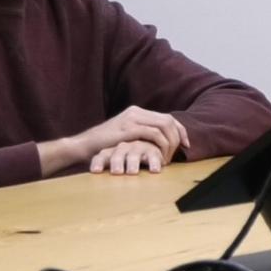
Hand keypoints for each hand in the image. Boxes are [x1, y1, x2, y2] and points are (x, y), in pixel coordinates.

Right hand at [39, 106, 189, 175]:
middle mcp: (136, 112)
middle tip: (181, 152)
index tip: (186, 145)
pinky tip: (160, 157)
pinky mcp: (128, 129)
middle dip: (178, 137)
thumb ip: (140, 136)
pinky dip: (161, 145)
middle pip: (168, 120)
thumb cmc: (104, 146)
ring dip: (170, 143)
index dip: (180, 130)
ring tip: (168, 157)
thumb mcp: (125, 137)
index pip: (167, 117)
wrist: (83, 145)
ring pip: (164, 126)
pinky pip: (153, 134)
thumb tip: (159, 145)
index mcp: (137, 112)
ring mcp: (132, 119)